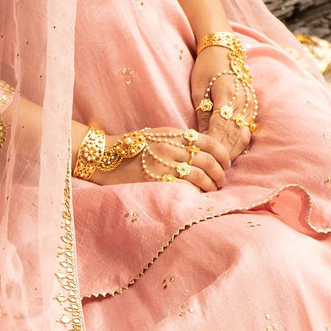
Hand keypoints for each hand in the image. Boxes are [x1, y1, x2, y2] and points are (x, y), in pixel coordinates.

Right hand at [91, 126, 229, 192]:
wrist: (104, 157)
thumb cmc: (130, 147)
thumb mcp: (156, 135)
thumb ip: (178, 140)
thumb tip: (202, 152)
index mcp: (173, 134)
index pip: (209, 142)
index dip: (223, 155)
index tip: (226, 164)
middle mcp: (170, 147)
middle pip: (208, 160)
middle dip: (220, 173)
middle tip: (221, 181)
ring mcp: (163, 164)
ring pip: (200, 175)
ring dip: (210, 185)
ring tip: (211, 190)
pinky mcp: (156, 180)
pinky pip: (185, 187)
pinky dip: (195, 193)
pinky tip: (197, 196)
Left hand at [191, 45, 252, 163]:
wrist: (224, 50)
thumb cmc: (206, 68)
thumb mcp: (198, 90)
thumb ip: (202, 115)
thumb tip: (200, 140)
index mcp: (229, 96)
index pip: (221, 128)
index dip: (213, 146)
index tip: (203, 158)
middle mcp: (244, 102)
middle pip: (234, 136)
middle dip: (223, 155)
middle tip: (210, 170)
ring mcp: (251, 105)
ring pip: (243, 136)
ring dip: (232, 152)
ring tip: (219, 166)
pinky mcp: (252, 108)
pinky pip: (247, 131)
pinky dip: (238, 144)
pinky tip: (229, 154)